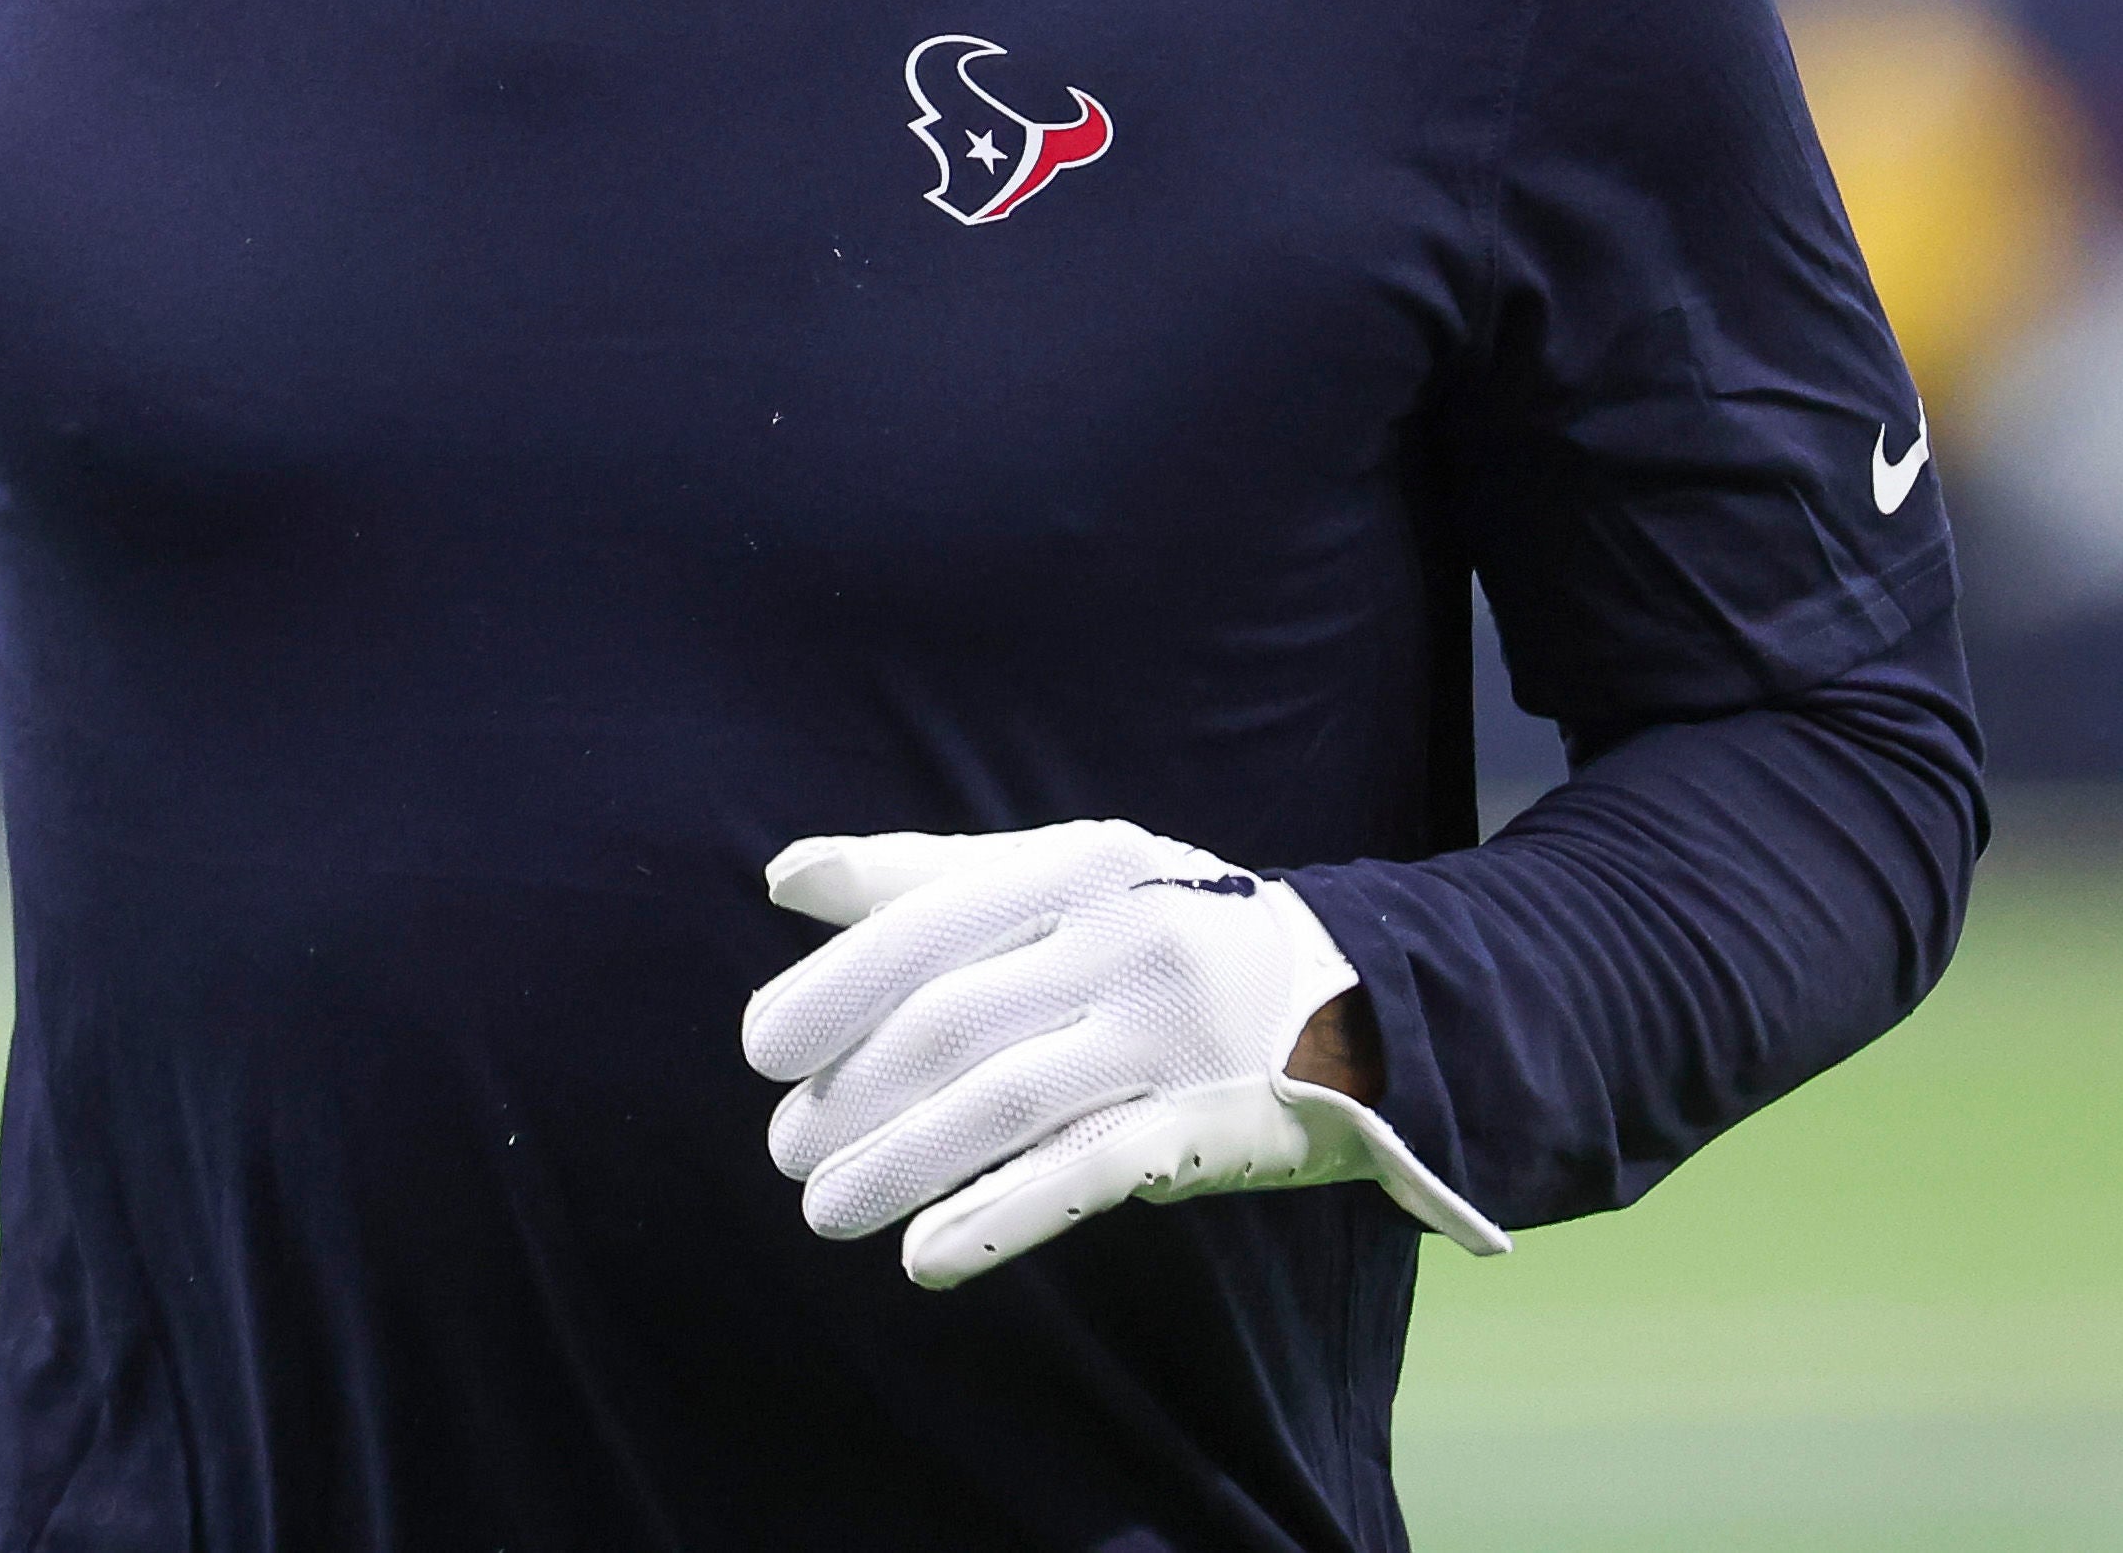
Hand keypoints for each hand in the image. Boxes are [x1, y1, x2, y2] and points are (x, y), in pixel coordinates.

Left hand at [741, 820, 1509, 1288]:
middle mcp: (1126, 937)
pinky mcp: (1206, 1124)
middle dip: (850, 1095)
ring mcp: (1171, 1034)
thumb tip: (787, 875)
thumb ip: (925, 877)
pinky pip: (1082, 1177)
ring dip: (897, 1164)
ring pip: (1002, 1105)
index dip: (832, 990)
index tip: (761, 1051)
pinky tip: (924, 1258)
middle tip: (786, 1148)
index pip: (925, 927)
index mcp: (1077, 864)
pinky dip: (995, 1219)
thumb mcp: (1064, 877)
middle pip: (951, 1023)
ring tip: (823, 1207)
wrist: (1361, 999)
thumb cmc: (1165, 931)